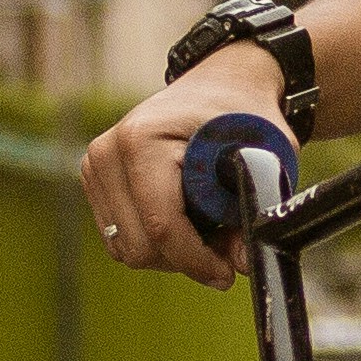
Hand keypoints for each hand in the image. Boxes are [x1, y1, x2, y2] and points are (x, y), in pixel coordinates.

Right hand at [80, 47, 286, 283]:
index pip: (161, 225)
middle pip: (140, 246)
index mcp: (141, 140)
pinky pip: (122, 239)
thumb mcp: (265, 155)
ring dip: (172, 252)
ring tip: (210, 226)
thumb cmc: (242, 115)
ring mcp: (95, 168)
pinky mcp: (96, 183)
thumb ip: (255, 207)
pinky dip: (156, 242)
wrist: (217, 86)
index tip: (227, 274)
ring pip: (128, 248)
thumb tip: (242, 263)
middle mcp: (106, 153)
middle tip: (227, 244)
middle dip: (186, 258)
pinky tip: (186, 220)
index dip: (196, 260)